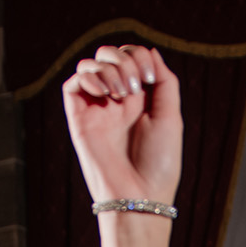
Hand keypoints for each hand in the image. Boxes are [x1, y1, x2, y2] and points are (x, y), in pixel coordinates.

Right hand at [63, 44, 181, 208]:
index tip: (149, 77)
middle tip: (134, 86)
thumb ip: (165, 81)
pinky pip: (74, 83)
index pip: (131, 57)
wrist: (139, 194)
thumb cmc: (159, 164)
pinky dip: (89, 77)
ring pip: (91, 65)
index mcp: (140, 99)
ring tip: (120, 93)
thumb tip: (150, 51)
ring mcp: (97, 109)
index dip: (139, 55)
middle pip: (110, 55)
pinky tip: (105, 94)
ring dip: (108, 68)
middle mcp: (117, 101)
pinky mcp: (80, 119)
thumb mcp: (171, 116)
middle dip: (124, 59)